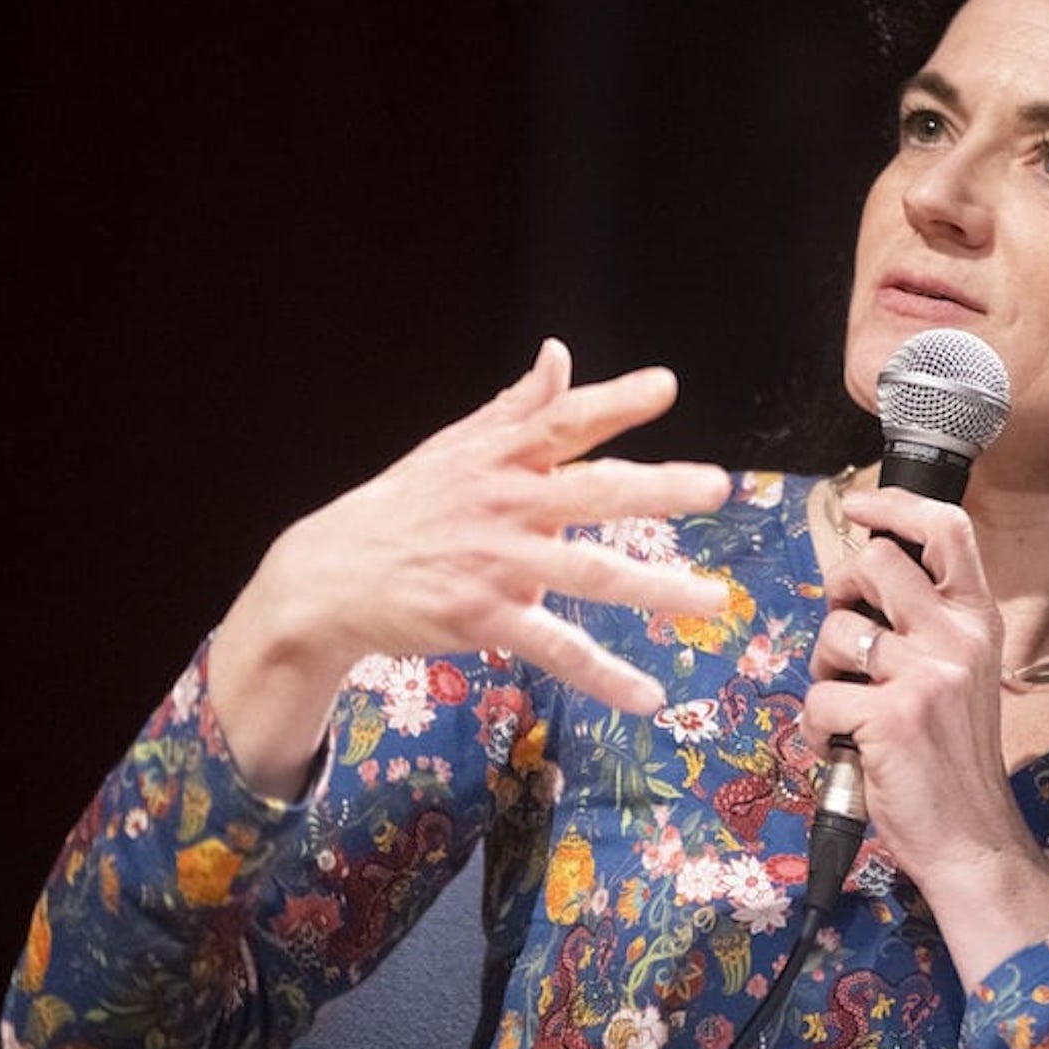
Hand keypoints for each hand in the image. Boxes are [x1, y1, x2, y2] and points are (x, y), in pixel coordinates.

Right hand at [210, 338, 731, 795]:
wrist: (330, 574)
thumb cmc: (403, 506)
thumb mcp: (453, 446)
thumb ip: (517, 405)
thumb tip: (560, 352)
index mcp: (500, 456)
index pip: (564, 420)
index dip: (615, 401)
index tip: (666, 386)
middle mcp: (505, 503)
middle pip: (593, 491)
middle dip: (657, 489)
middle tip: (718, 486)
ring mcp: (497, 563)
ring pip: (590, 574)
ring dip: (657, 588)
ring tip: (714, 600)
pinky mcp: (485, 617)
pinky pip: (558, 649)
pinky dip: (606, 675)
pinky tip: (649, 696)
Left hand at [798, 488, 1048, 980]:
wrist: (970, 836)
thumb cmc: (950, 754)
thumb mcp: (958, 673)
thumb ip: (924, 622)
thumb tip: (859, 572)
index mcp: (977, 620)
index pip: (948, 530)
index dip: (896, 504)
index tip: (859, 506)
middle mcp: (958, 637)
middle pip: (875, 563)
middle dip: (842, 593)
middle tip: (848, 638)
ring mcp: (926, 675)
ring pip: (836, 629)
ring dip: (825, 666)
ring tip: (850, 703)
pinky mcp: (890, 716)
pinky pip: (819, 696)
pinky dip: (817, 727)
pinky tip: (842, 745)